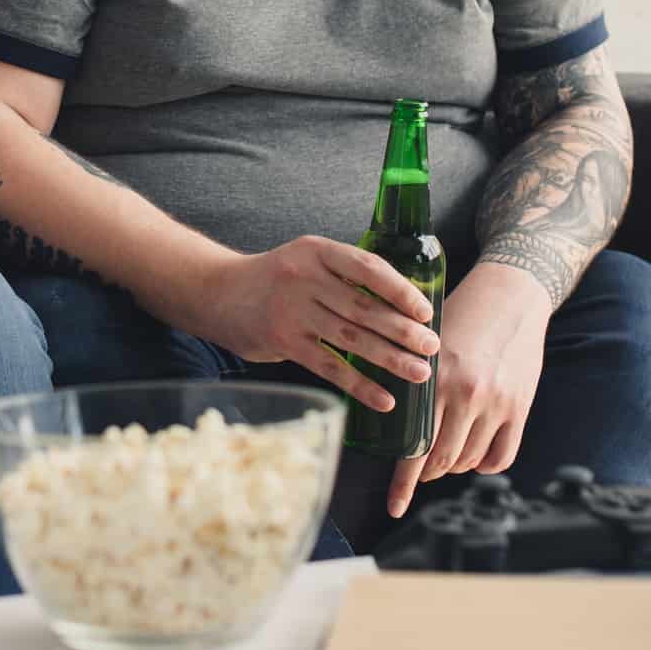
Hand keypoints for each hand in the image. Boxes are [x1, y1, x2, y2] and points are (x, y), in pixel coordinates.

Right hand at [199, 235, 439, 412]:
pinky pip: (329, 367)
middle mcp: (304, 278)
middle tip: (432, 347)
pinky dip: (360, 385)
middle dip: (403, 330)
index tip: (425, 311)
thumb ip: (342, 274)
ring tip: (419, 373)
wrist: (219, 292)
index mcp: (317, 251)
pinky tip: (383, 398)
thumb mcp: (306, 259)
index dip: (401, 290)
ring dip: (390, 359)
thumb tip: (399, 303)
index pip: (368, 268)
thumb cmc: (275, 278)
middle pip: (364, 307)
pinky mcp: (283, 342)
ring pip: (352, 338)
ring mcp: (291, 311)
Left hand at [385, 262, 549, 515]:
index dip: (404, 483)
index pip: (415, 444)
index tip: (394, 508)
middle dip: (430, 471)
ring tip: (449, 450)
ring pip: (469, 460)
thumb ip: (416, 382)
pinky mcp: (520, 406)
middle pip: (442, 460)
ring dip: (455, 465)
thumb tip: (397, 424)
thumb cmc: (461, 315)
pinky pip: (502, 456)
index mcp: (435, 378)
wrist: (511, 294)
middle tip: (424, 466)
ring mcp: (496, 403)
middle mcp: (466, 394)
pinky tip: (476, 453)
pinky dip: (485, 463)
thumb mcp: (428, 344)